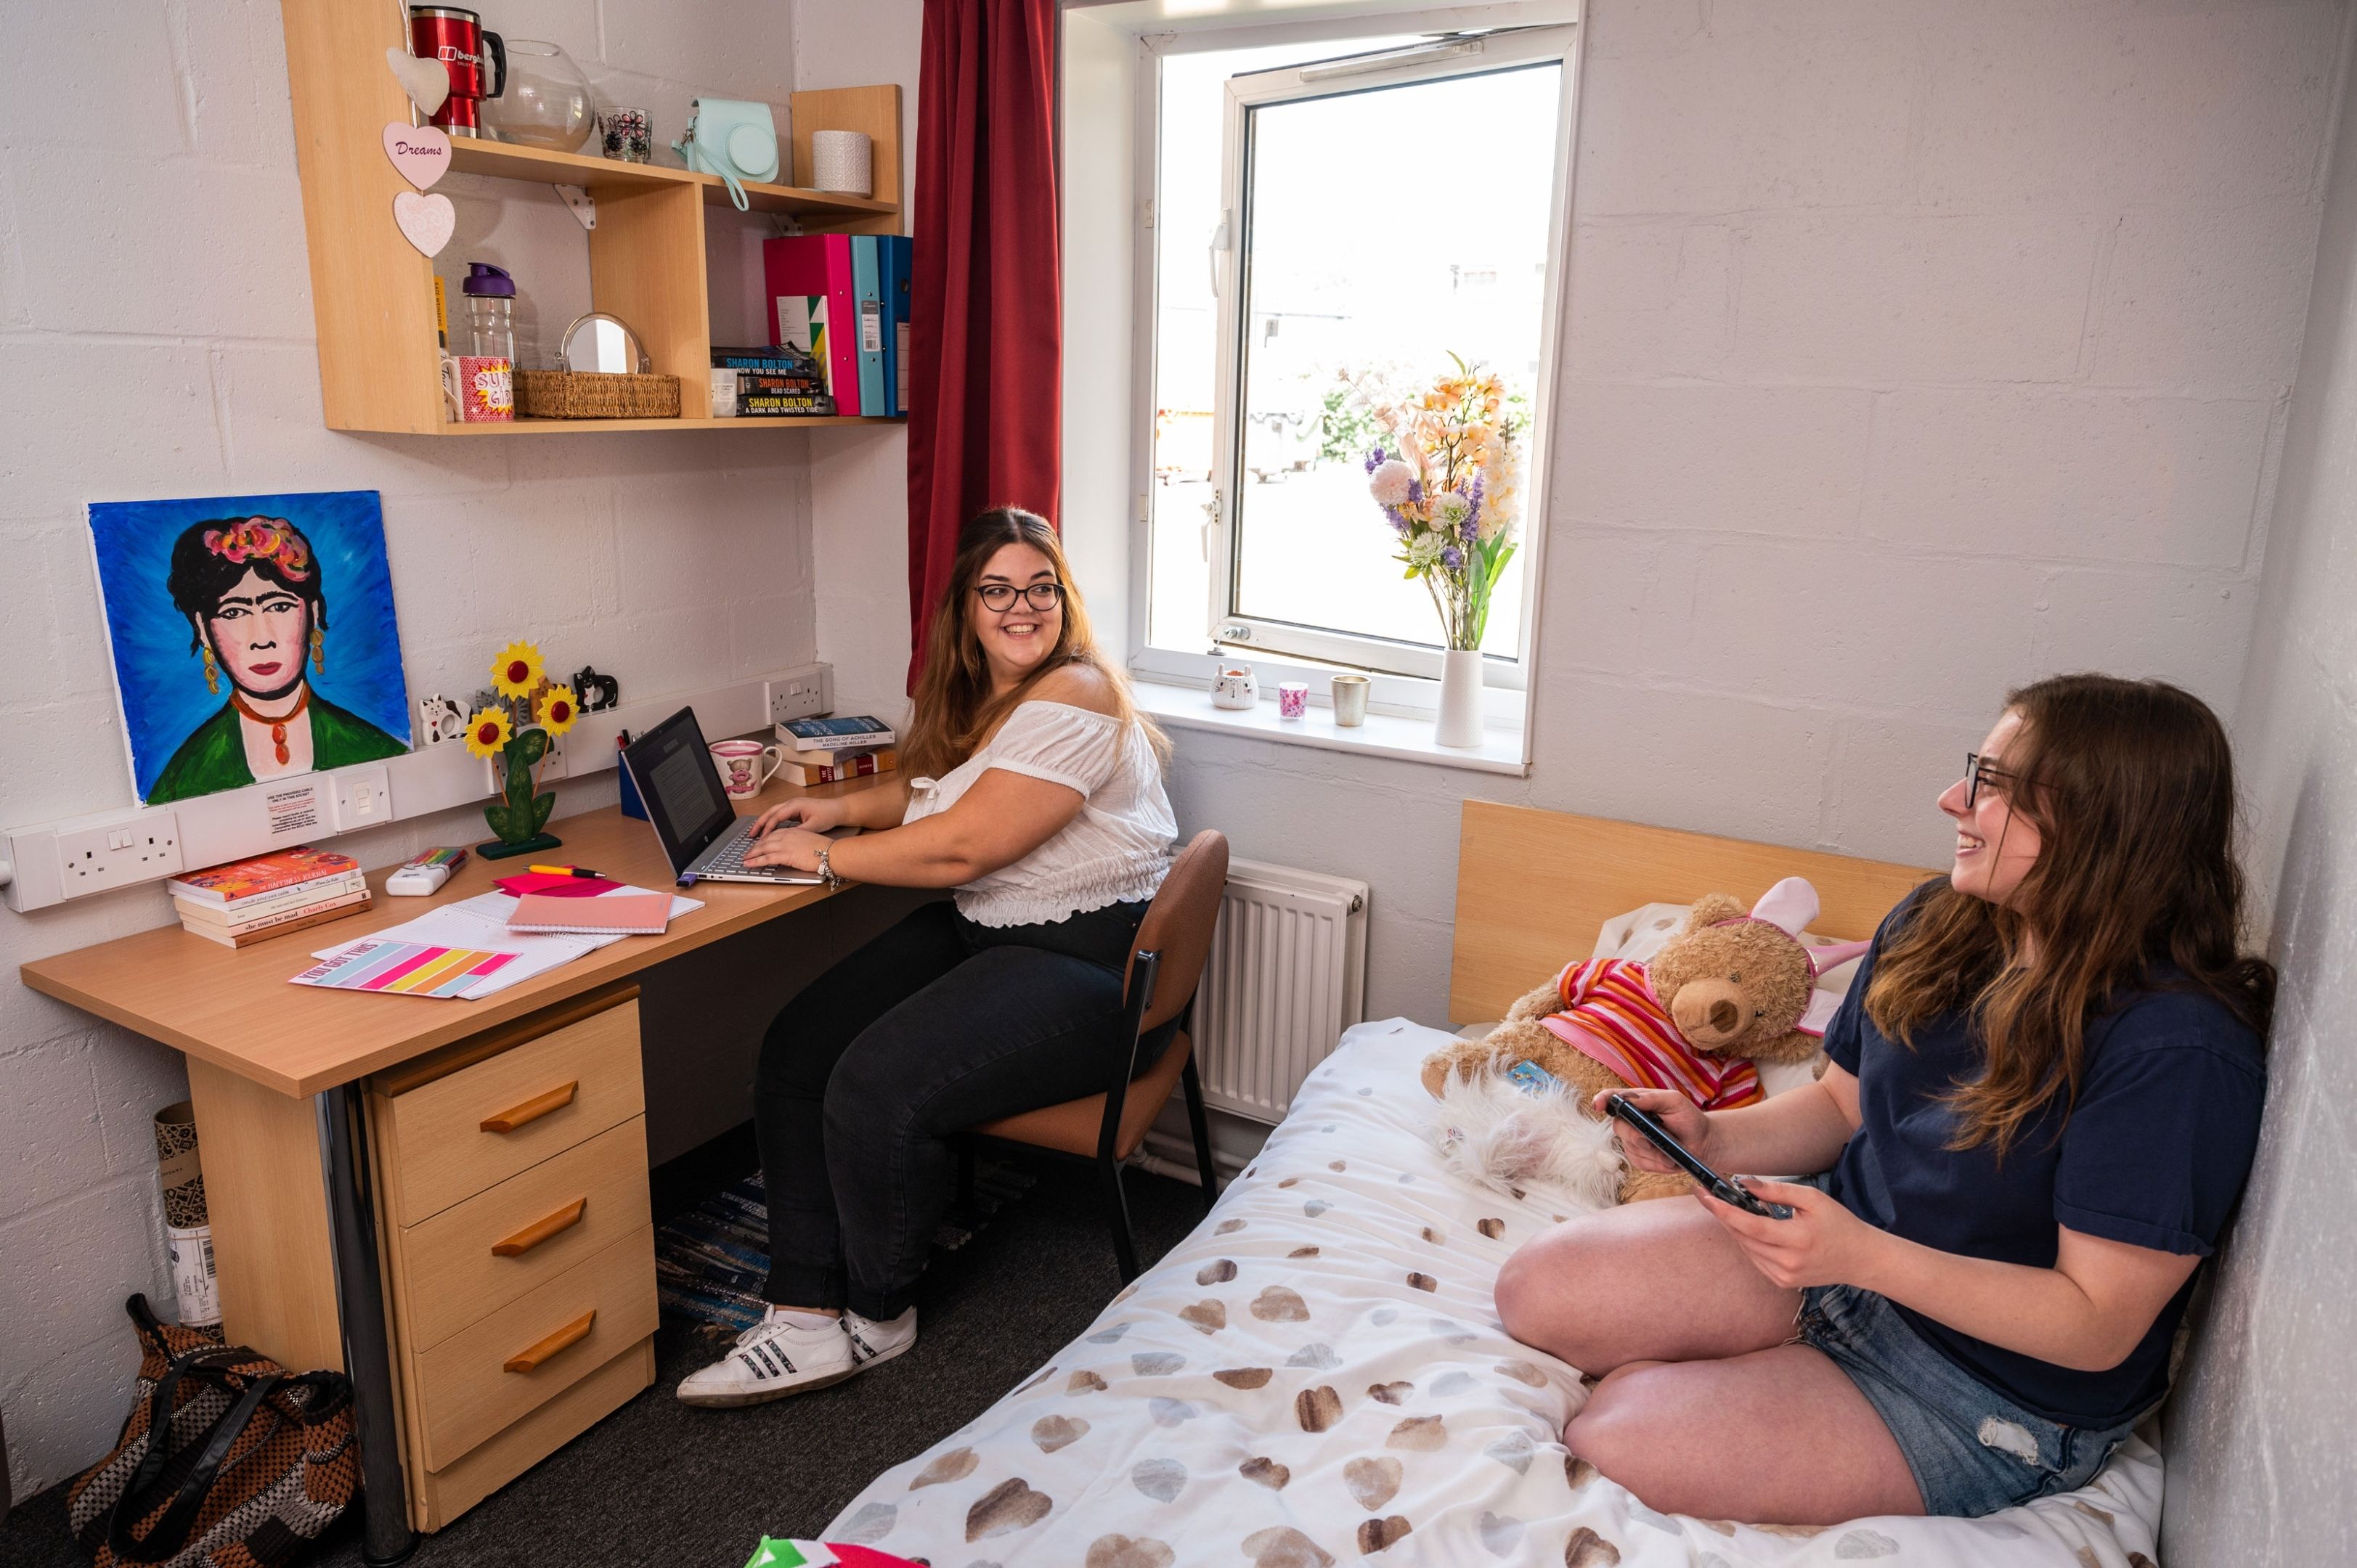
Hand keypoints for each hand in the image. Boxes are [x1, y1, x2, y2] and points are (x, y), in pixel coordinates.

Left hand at [741, 825, 828, 871]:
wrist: (831, 852)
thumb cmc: (825, 849)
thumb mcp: (810, 841)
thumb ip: (799, 843)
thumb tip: (795, 849)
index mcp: (793, 832)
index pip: (773, 834)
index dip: (764, 840)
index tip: (758, 845)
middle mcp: (787, 836)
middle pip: (765, 840)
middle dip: (754, 847)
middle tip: (747, 852)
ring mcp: (785, 845)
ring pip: (763, 848)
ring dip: (751, 854)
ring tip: (744, 859)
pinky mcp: (785, 855)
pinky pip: (766, 858)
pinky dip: (755, 861)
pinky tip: (749, 864)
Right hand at [751, 796, 846, 835]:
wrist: (838, 809)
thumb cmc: (828, 814)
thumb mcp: (814, 826)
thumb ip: (799, 831)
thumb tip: (786, 838)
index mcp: (795, 805)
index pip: (776, 816)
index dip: (767, 828)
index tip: (762, 839)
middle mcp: (791, 803)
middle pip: (770, 812)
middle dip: (759, 823)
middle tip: (751, 834)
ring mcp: (792, 805)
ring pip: (773, 813)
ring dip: (764, 822)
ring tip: (755, 833)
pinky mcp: (795, 810)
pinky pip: (779, 815)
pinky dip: (772, 822)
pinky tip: (768, 830)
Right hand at [1593, 1086, 1708, 1174]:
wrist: (1701, 1143)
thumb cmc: (1688, 1118)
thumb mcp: (1674, 1102)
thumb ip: (1652, 1098)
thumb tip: (1631, 1099)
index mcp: (1637, 1102)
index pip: (1612, 1098)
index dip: (1602, 1100)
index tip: (1598, 1106)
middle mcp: (1631, 1121)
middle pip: (1619, 1127)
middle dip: (1635, 1137)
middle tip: (1652, 1142)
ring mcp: (1633, 1140)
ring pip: (1630, 1149)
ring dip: (1653, 1154)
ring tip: (1670, 1152)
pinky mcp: (1639, 1158)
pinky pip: (1640, 1163)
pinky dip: (1656, 1164)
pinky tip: (1668, 1160)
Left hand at [1694, 1177, 1884, 1290]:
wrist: (1861, 1259)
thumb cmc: (1839, 1224)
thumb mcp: (1812, 1199)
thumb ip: (1776, 1191)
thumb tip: (1743, 1183)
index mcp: (1796, 1240)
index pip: (1749, 1226)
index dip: (1722, 1210)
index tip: (1704, 1195)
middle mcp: (1787, 1263)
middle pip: (1742, 1237)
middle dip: (1723, 1215)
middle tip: (1708, 1194)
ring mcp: (1784, 1277)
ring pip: (1746, 1248)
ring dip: (1735, 1228)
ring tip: (1732, 1207)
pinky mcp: (1782, 1282)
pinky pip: (1755, 1258)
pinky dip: (1749, 1241)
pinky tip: (1752, 1228)